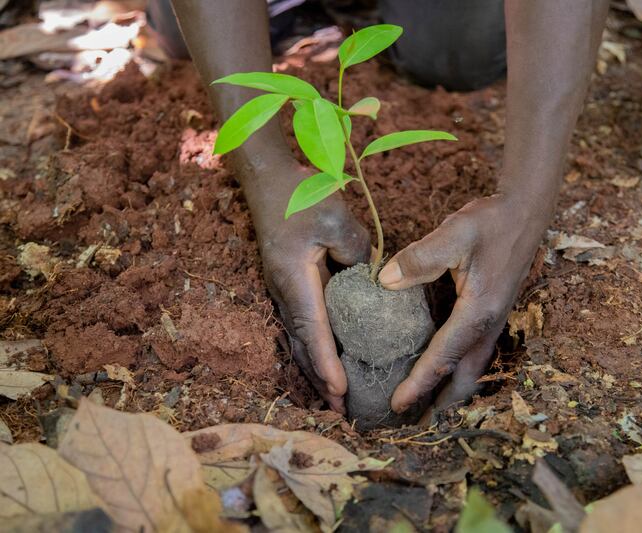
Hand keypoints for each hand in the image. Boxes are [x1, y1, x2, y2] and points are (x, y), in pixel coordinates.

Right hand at [246, 162, 370, 412]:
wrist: (269, 181)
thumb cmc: (301, 195)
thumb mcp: (336, 219)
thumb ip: (356, 253)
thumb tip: (370, 282)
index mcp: (294, 280)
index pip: (313, 330)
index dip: (326, 363)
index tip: (340, 389)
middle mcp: (285, 292)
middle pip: (302, 345)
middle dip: (320, 379)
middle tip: (340, 410)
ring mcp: (284, 290)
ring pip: (299, 338)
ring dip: (315, 369)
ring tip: (334, 396)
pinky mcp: (290, 284)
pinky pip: (302, 324)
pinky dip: (314, 348)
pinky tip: (329, 359)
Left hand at [378, 193, 543, 414]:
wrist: (525, 212)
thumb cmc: (491, 222)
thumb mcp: (455, 232)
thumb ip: (421, 257)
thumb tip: (384, 282)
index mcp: (478, 311)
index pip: (444, 356)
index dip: (419, 382)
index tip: (396, 404)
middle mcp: (489, 324)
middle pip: (466, 378)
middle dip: (440, 403)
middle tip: (413, 423)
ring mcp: (494, 321)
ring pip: (472, 369)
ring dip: (451, 391)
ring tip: (426, 409)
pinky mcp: (492, 314)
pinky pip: (474, 354)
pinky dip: (457, 371)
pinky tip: (442, 369)